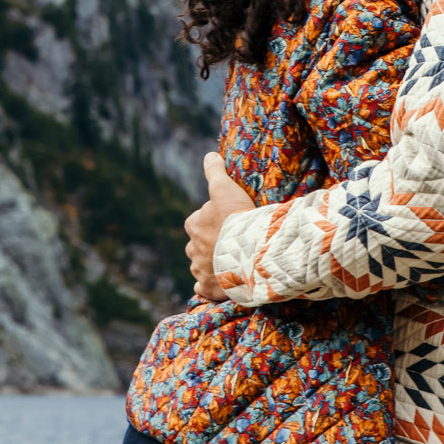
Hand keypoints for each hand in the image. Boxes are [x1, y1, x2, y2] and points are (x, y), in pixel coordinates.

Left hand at [183, 153, 255, 302]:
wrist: (251, 253)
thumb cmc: (238, 219)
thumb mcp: (226, 188)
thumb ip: (215, 172)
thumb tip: (209, 154)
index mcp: (193, 224)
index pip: (200, 221)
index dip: (216, 221)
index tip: (231, 222)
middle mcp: (192, 249)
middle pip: (200, 245)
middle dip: (212, 245)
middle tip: (234, 243)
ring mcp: (200, 271)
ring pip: (202, 266)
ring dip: (213, 265)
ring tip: (234, 264)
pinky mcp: (210, 289)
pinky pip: (204, 289)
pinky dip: (209, 287)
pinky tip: (219, 285)